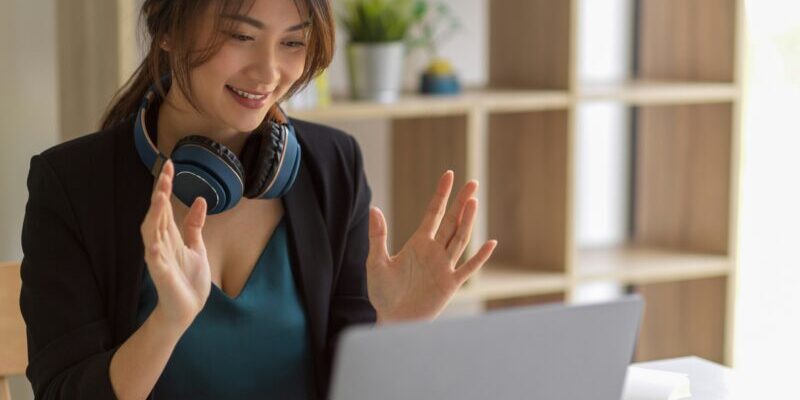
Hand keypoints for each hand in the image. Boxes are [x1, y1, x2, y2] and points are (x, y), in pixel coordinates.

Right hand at [140, 159, 210, 331]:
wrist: (187, 309)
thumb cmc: (188, 279)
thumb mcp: (197, 247)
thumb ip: (194, 225)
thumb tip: (200, 200)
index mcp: (170, 235)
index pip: (166, 205)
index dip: (166, 186)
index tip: (171, 165)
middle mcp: (161, 243)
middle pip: (158, 213)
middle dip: (160, 193)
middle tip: (166, 172)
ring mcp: (159, 258)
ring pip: (152, 232)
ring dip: (155, 214)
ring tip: (160, 196)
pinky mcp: (162, 275)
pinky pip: (155, 262)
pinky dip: (154, 252)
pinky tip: (154, 243)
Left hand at [366, 170, 497, 322]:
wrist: (393, 320)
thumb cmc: (382, 293)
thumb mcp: (376, 263)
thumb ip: (378, 237)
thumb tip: (374, 209)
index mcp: (418, 243)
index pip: (433, 213)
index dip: (441, 194)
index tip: (450, 174)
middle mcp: (434, 251)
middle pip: (452, 222)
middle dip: (462, 202)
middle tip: (473, 183)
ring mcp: (444, 267)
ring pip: (460, 240)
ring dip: (468, 222)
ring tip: (474, 202)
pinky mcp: (450, 284)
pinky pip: (468, 268)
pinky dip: (480, 257)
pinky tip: (491, 243)